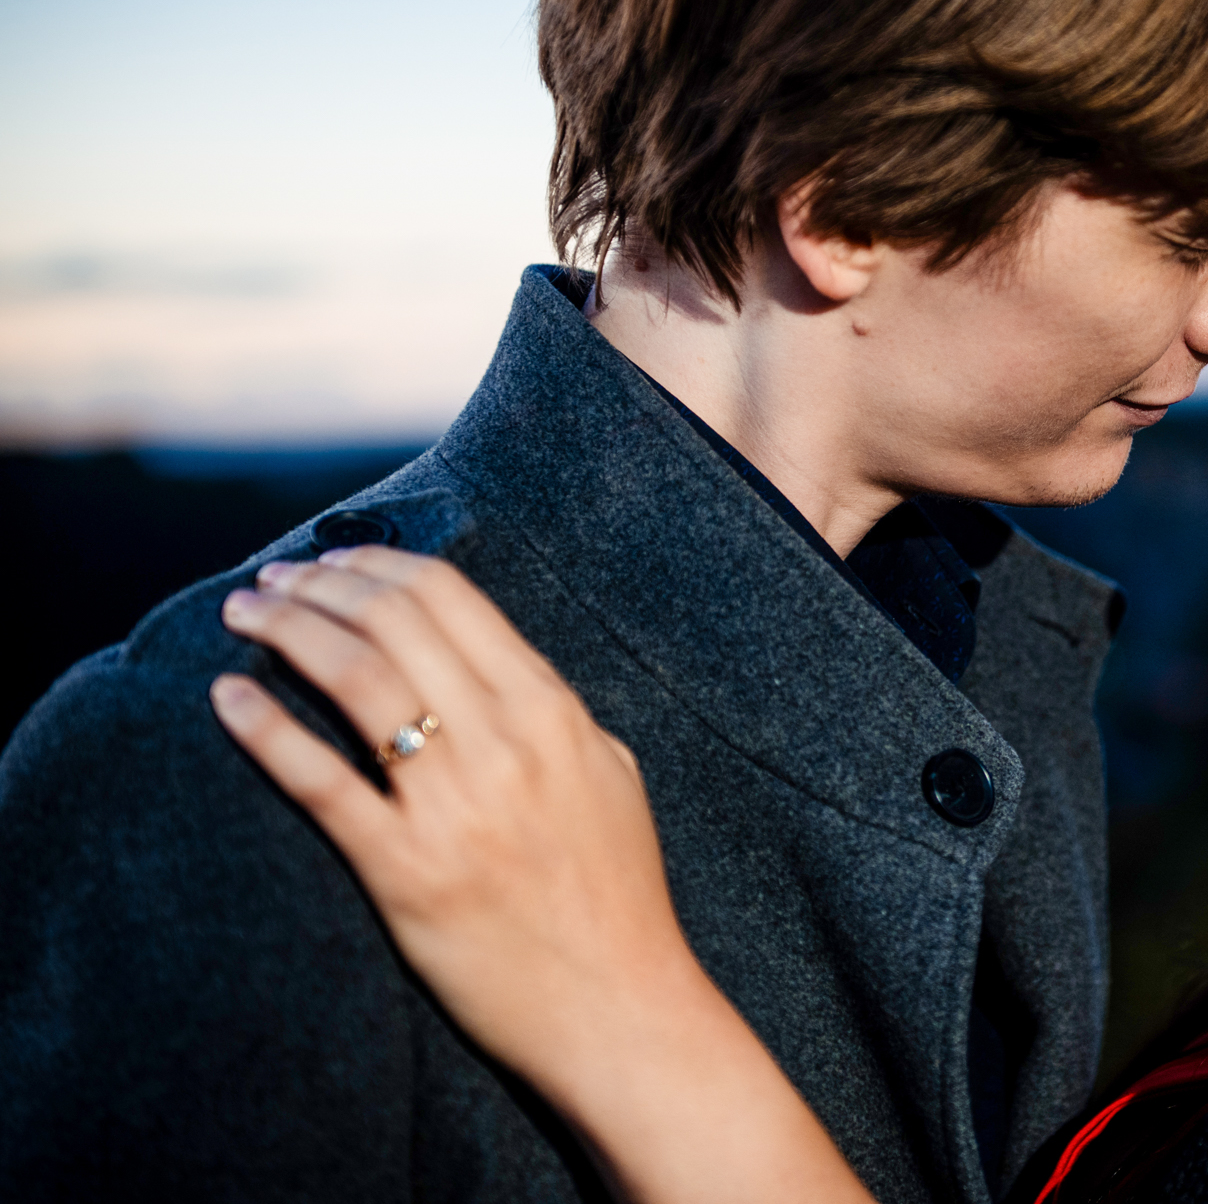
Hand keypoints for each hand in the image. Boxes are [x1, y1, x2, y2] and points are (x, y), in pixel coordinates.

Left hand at [211, 548, 872, 1203]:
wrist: (619, 1005)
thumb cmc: (616, 894)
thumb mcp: (608, 774)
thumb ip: (552, 712)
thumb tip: (485, 662)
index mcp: (553, 710)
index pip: (448, 597)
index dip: (373, 564)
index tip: (330, 561)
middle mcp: (505, 742)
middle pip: (391, 620)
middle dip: (318, 585)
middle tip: (272, 582)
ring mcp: (454, 805)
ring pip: (353, 679)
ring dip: (287, 631)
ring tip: (245, 617)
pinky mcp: (405, 870)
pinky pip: (320, 781)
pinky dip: (265, 729)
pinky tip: (228, 698)